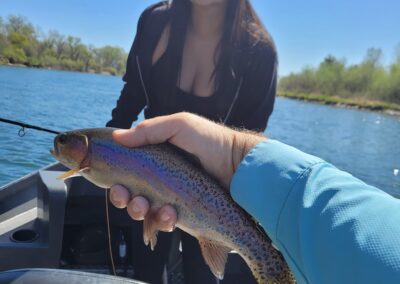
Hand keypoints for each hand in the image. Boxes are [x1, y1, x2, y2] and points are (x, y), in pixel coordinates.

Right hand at [109, 112, 265, 230]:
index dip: (116, 178)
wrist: (238, 165)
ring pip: (143, 211)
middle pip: (130, 194)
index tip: (114, 182)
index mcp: (155, 158)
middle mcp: (159, 178)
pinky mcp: (181, 213)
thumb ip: (149, 130)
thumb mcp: (180, 125)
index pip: (127, 170)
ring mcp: (170, 197)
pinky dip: (162, 220)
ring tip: (148, 206)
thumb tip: (117, 137)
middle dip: (123, 198)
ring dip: (139, 211)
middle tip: (129, 197)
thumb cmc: (210, 141)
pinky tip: (171, 213)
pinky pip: (163, 222)